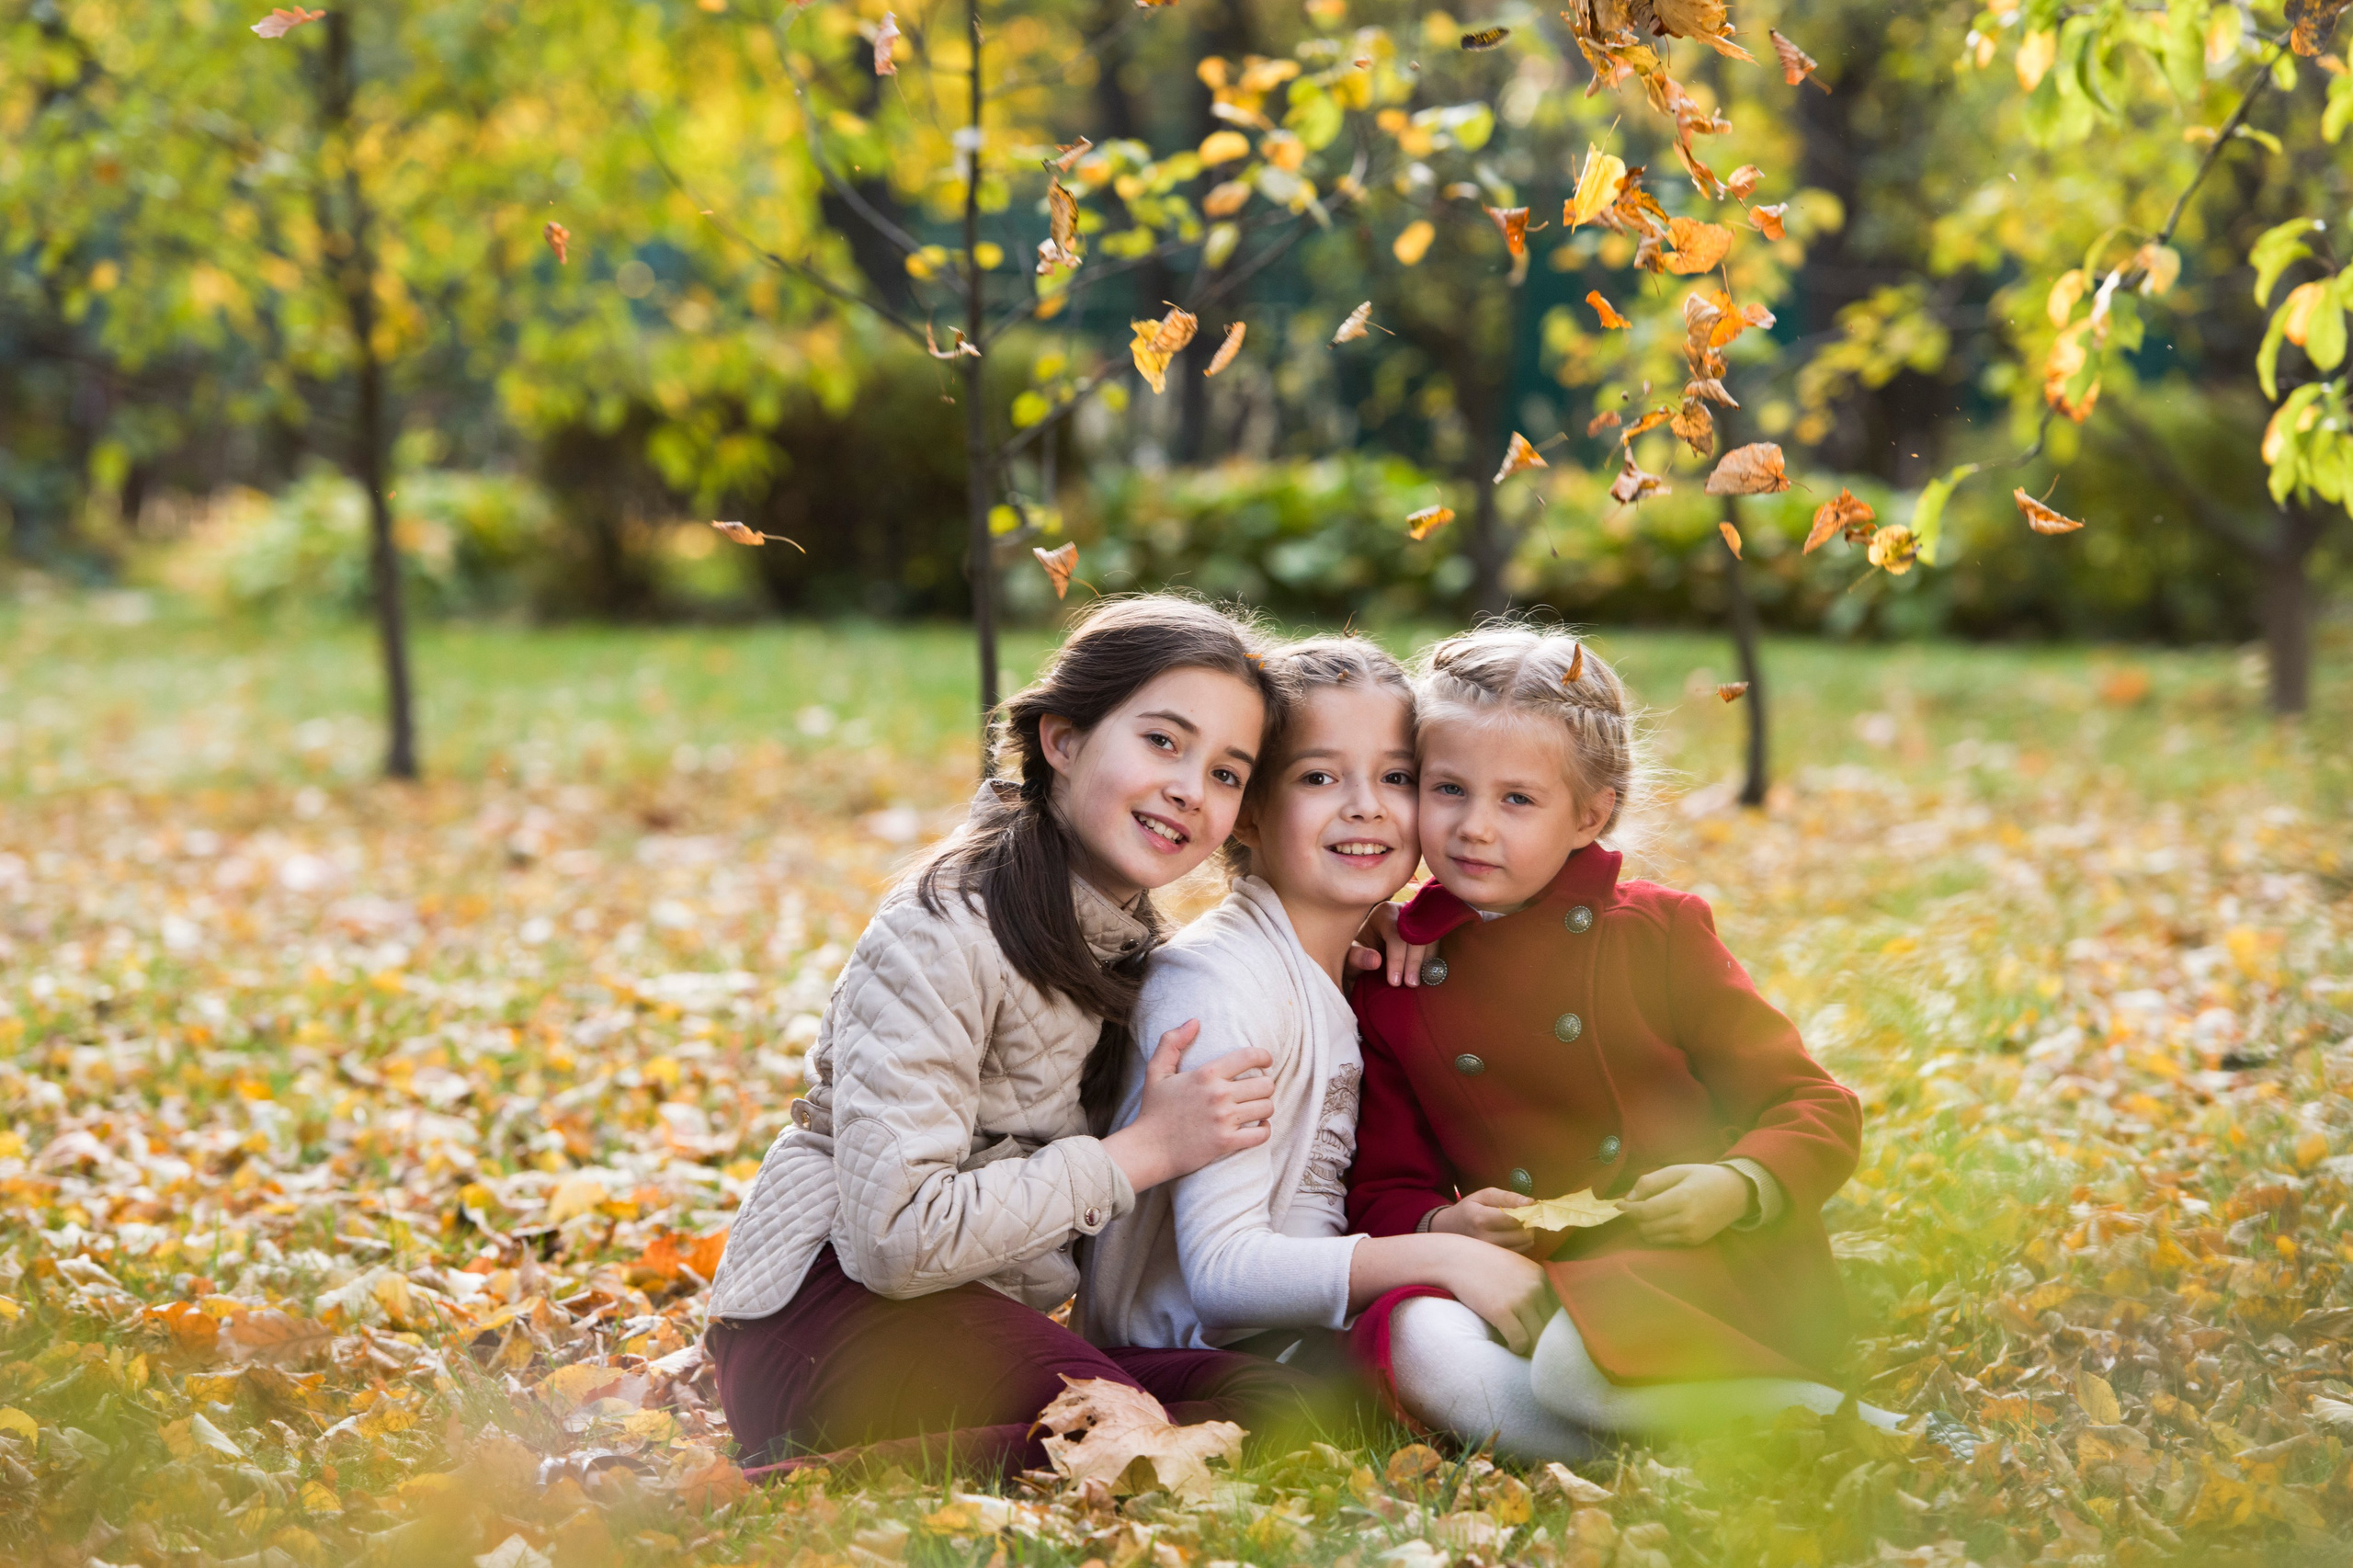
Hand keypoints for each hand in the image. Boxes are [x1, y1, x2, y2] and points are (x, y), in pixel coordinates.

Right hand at [1100, 1021, 1275, 1192]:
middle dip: (1265, 1085)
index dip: (1265, 1056)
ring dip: (1264, 1108)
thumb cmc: (1154, 1109)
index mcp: (1206, 1074)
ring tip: (1256, 1108)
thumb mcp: (1156, 1070)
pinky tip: (1258, 1126)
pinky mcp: (1226, 1142)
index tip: (1266, 1062)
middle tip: (1257, 1090)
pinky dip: (1264, 1130)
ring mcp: (1224, 1120)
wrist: (1148, 1149)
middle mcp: (1218, 1095)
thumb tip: (1194, 1021)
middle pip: (1265, 1084)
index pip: (1250, 1056)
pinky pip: (1262, 1134)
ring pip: (1267, 1108)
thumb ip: (1172, 1042)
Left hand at [1346, 898, 1433, 987]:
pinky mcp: (1429, 929)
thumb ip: (1356, 958)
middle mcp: (1404, 911)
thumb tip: (1375, 960)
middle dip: (1413, 962)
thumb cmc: (1359, 953)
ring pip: (1429, 939)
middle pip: (1415, 935)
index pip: (1395, 934)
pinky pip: (1435, 943)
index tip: (1394, 981)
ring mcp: (1419, 919)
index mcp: (1384, 913)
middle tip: (1410, 984)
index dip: (1397, 959)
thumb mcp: (1350, 957)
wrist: (1370, 952)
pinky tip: (1424, 976)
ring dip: (1424, 962)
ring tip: (1417, 983)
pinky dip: (1431, 960)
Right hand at [1428, 1187, 1537, 1252]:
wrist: (1450, 1230)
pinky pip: (1519, 1252)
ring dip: (1527, 1233)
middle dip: (1529, 1223)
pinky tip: (1513, 1235)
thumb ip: (1507, 1196)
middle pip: (1522, 1233)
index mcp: (1480, 1219)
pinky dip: (1521, 1243)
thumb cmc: (1469, 1209)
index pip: (1515, 1218)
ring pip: (1524, 1244)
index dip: (1528, 1212)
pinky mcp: (1495, 1261)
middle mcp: (1484, 1239)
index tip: (1530, 1207)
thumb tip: (1531, 1202)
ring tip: (1518, 1225)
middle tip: (1525, 1216)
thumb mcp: (1484, 1195)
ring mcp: (1489, 1253)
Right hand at [1432, 1235, 1554, 1354]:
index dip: (1554, 1326)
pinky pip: (1520, 1341)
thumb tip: (1544, 1314)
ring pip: (1539, 1337)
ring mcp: (1520, 1299)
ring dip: (1532, 1346)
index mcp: (1541, 1277)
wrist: (1455, 1258)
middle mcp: (1535, 1287)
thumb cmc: (1483, 1265)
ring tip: (1523, 1347)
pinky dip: (1517, 1348)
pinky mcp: (1501, 1312)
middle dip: (1546, 1339)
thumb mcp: (1516, 1267)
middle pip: (1552, 1326)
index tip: (1547, 1335)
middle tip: (1536, 1347)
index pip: (1560, 1311)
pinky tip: (1510, 1345)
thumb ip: (1533, 1285)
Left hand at [1616, 1163, 1751, 1246]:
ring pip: (1652, 1236)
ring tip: (1650, 1211)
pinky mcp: (1693, 1242)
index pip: (1645, 1211)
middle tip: (1637, 1205)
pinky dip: (1656, 1231)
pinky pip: (1664, 1240)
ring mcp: (1691, 1234)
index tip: (1618, 1205)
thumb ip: (1650, 1182)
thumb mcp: (1677, 1170)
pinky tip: (1663, 1219)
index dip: (1628, 1209)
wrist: (1735, 1193)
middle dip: (1635, 1217)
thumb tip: (1628, 1199)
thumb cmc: (1703, 1177)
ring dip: (1644, 1225)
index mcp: (1682, 1198)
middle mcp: (1687, 1220)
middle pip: (1645, 1226)